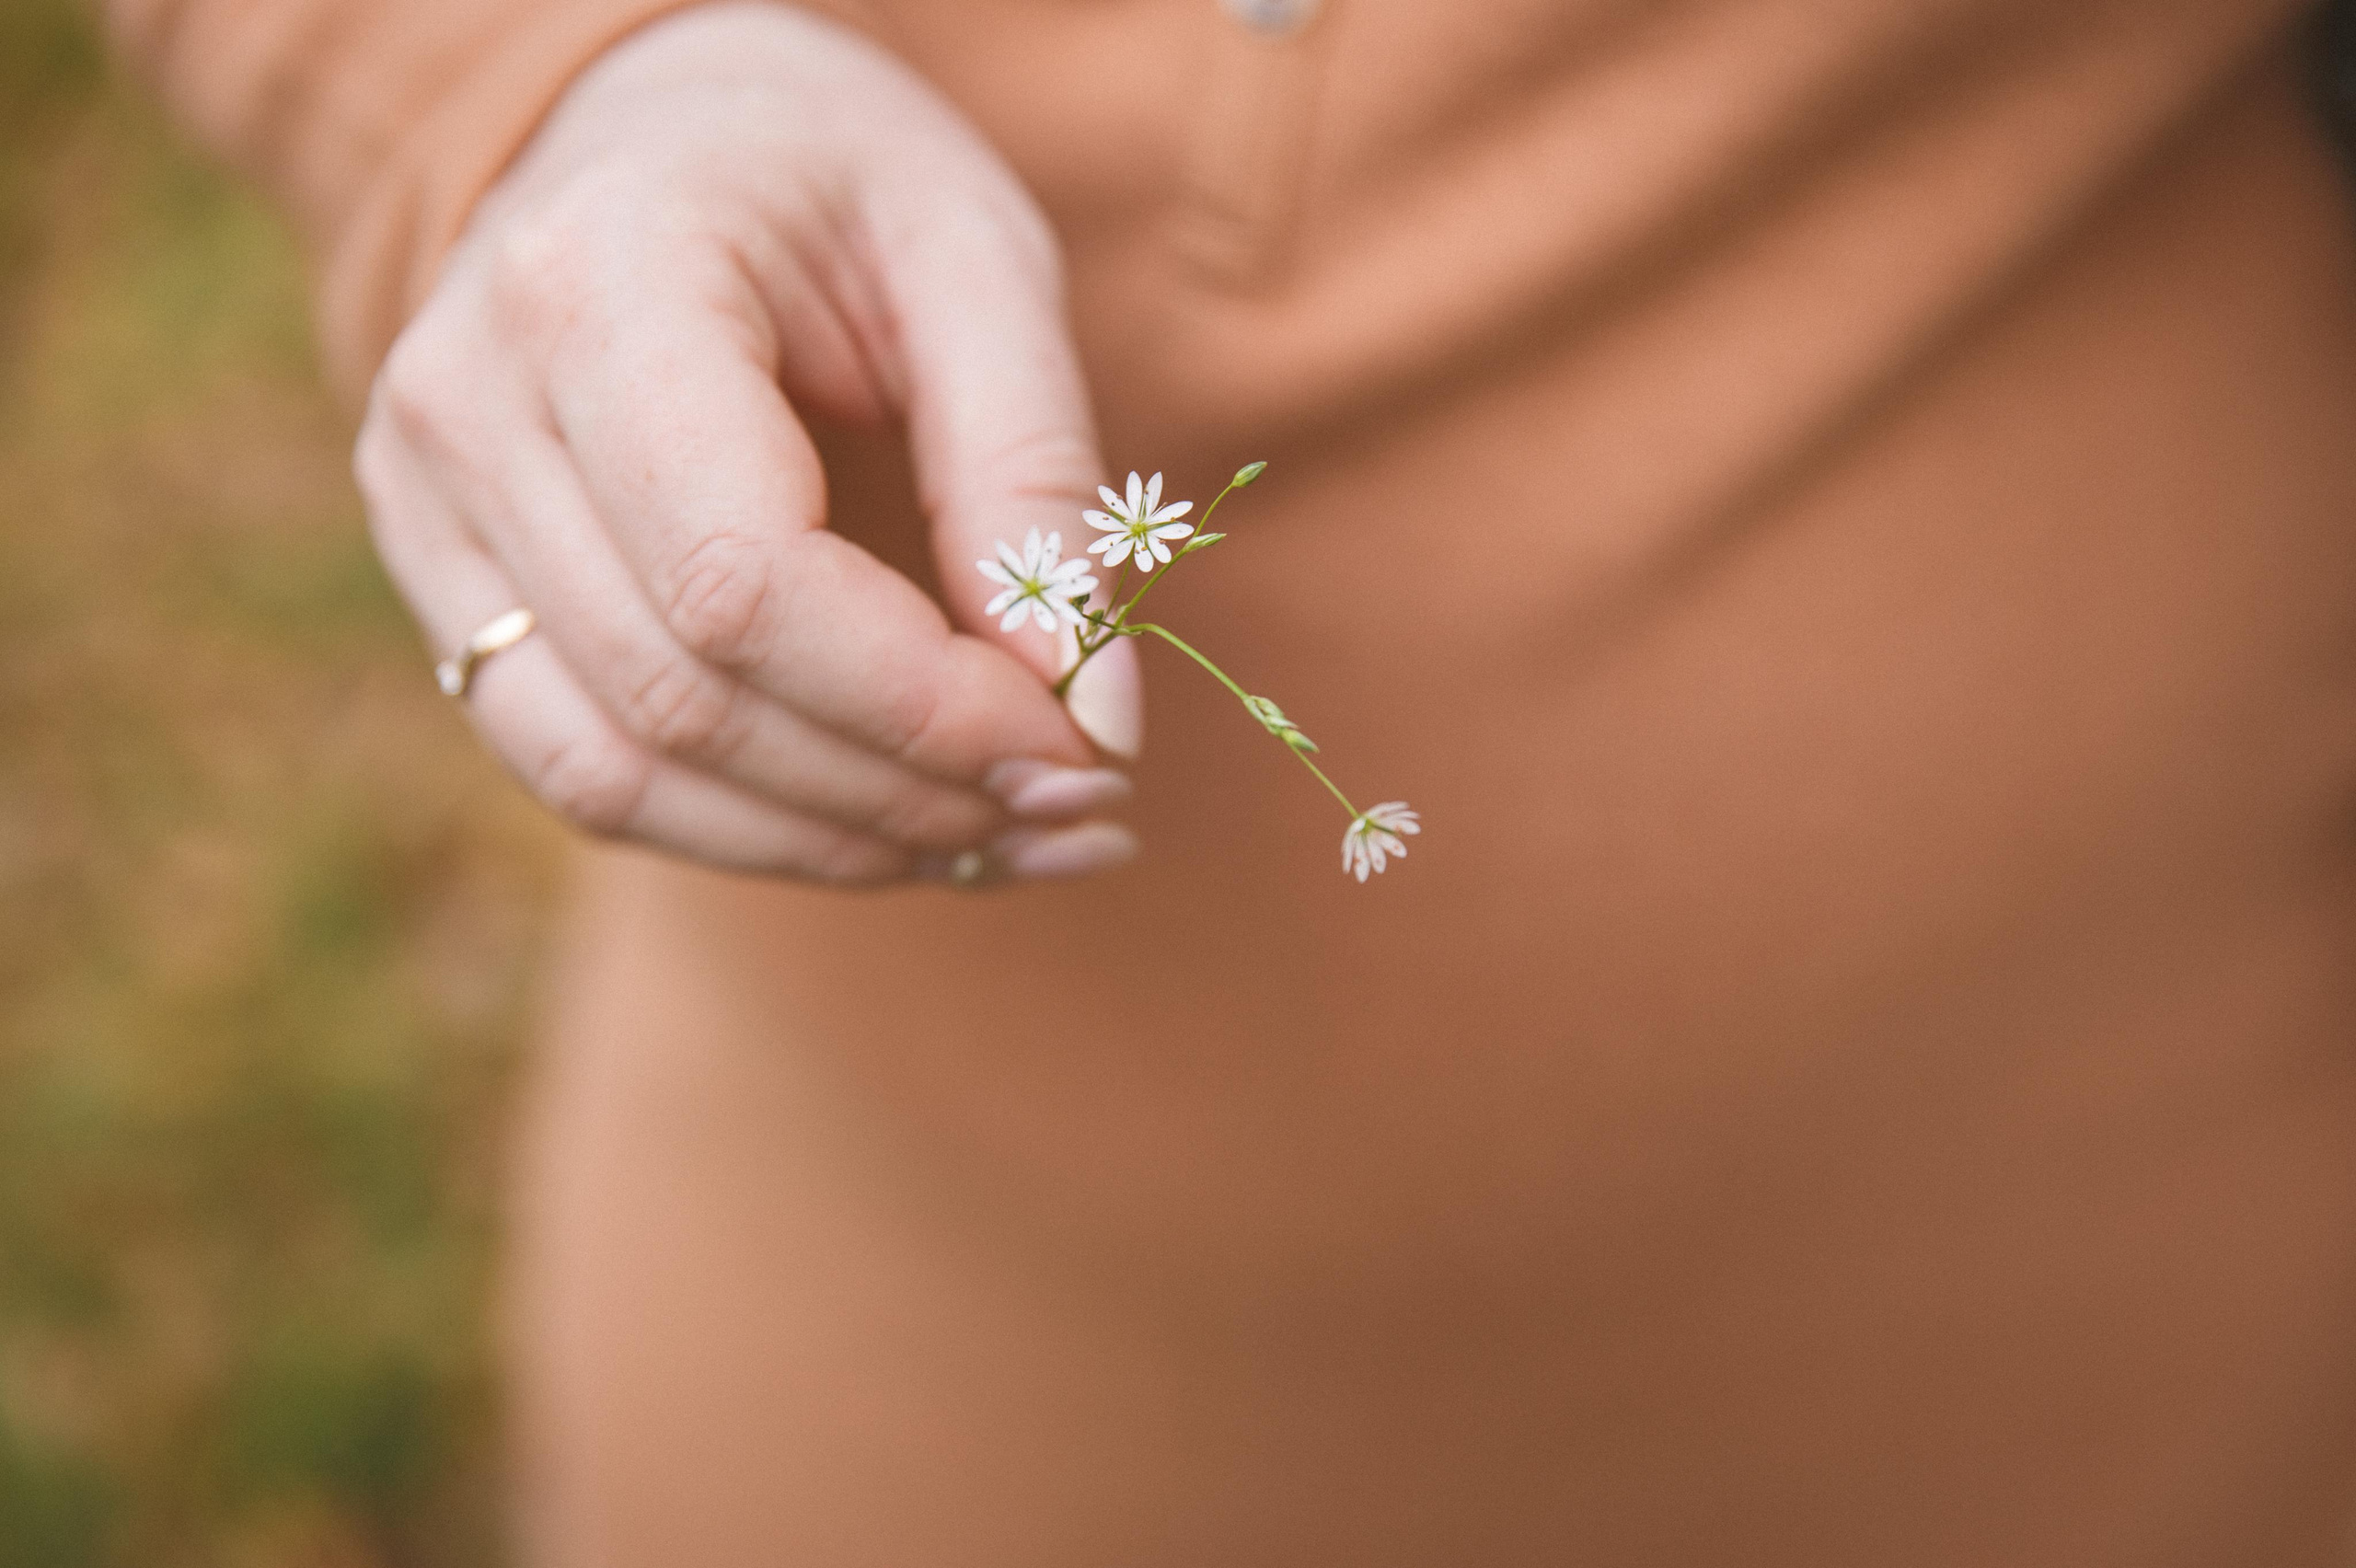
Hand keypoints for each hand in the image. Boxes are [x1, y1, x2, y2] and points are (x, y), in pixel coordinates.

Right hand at [353, 1, 1143, 883]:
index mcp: (595, 284)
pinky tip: (894, 822)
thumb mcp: (980, 263)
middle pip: (686, 697)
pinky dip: (754, 828)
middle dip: (907, 792)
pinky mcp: (442, 583)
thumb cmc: (837, 178)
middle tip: (1079, 812)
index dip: (918, 705)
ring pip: (623, 773)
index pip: (739, 579)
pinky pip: (586, 770)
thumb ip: (1034, 481)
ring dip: (837, 842)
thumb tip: (1096, 723)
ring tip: (1009, 838)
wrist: (663, 130)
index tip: (1077, 748)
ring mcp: (425, 506)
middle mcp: (466, 405)